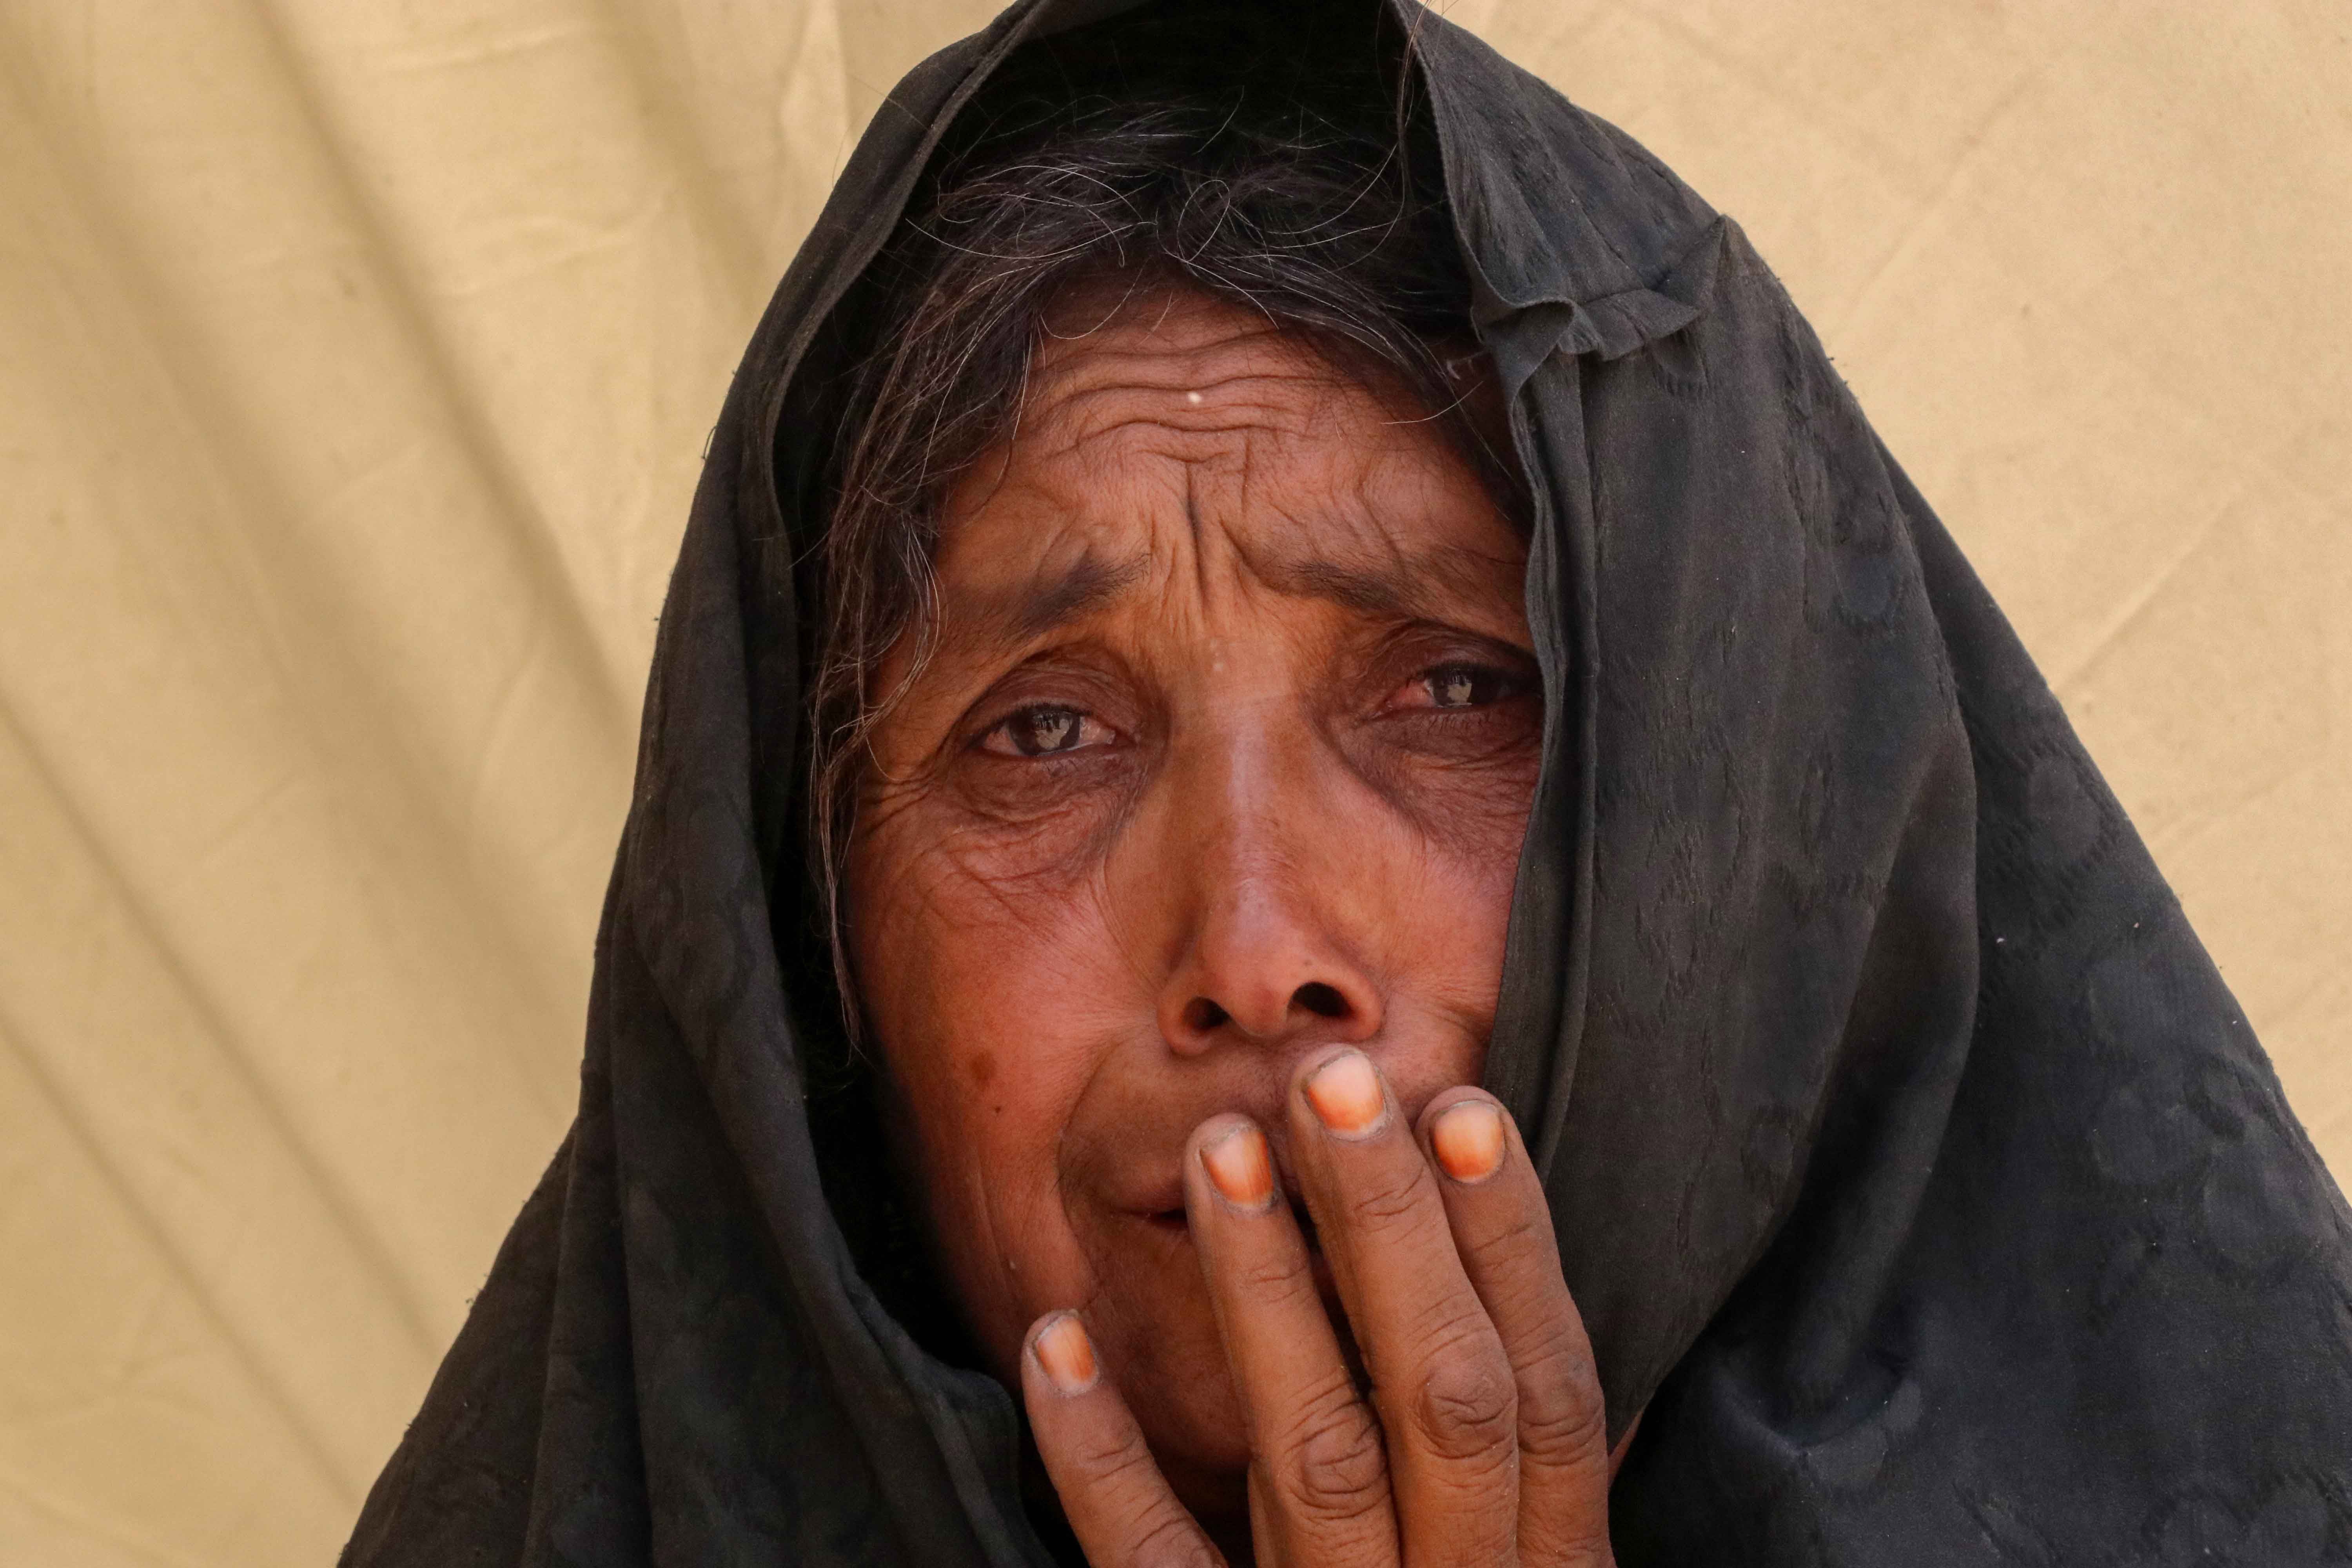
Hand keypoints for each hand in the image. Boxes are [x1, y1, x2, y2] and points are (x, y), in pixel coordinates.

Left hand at [1020, 1049, 1619, 1565]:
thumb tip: (1480, 1278)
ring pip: (1308, 1460)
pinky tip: (1053, 1339)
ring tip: (1219, 1146)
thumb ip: (1502, 1476)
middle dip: (1390, 1233)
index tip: (1459, 1107)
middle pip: (1440, 1400)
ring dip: (1263, 1294)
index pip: (1547, 1393)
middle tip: (1331, 1080)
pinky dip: (1097, 1459)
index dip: (1512, 1251)